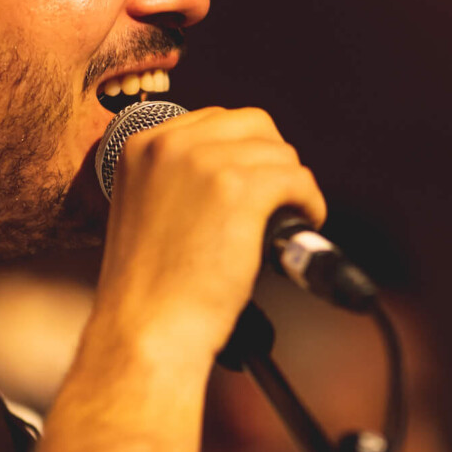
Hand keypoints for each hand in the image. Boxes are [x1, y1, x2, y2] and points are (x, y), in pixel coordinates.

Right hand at [90, 106, 326, 361]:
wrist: (145, 330)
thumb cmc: (146, 291)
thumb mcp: (143, 212)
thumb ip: (177, 181)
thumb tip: (233, 171)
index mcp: (141, 147)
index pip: (214, 120)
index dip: (243, 151)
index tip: (252, 178)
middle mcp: (170, 145)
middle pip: (253, 125)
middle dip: (271, 161)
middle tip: (276, 198)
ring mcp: (205, 164)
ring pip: (280, 154)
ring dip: (292, 187)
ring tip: (288, 218)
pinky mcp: (239, 190)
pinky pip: (298, 180)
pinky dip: (310, 204)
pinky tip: (302, 225)